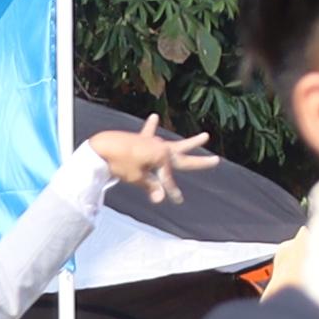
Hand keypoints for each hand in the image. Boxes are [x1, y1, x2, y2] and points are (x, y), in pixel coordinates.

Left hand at [77, 125, 208, 200]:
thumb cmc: (119, 163)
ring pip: (173, 144)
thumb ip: (150, 186)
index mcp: (162, 156)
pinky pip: (148, 133)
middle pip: (184, 157)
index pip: (169, 179)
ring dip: (190, 142)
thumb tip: (160, 200)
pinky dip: (151, 126)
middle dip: (200, 162)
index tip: (177, 201)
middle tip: (216, 160)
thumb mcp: (136, 178)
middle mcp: (161, 147)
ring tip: (205, 136)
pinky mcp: (141, 139)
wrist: (102, 147)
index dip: (172, 192)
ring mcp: (152, 142)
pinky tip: (154, 117)